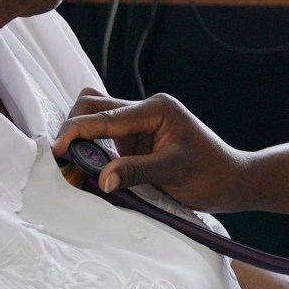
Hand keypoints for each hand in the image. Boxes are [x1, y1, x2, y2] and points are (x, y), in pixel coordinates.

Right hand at [53, 93, 252, 210]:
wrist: (232, 181)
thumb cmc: (211, 173)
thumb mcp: (174, 171)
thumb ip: (136, 171)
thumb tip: (102, 178)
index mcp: (155, 109)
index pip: (105, 116)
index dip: (76, 131)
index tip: (56, 149)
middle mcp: (144, 111)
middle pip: (94, 107)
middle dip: (73, 127)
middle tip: (58, 156)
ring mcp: (139, 127)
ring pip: (96, 121)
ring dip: (80, 139)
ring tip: (67, 163)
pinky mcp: (136, 143)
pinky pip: (105, 140)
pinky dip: (91, 150)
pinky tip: (83, 166)